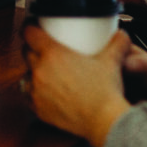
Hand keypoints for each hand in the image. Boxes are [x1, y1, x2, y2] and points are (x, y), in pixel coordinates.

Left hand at [22, 25, 132, 146]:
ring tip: (43, 71)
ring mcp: (37, 91)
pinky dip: (33, 92)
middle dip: (32, 48)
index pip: (29, 33)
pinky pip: (28, 96)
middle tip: (43, 48)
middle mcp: (40, 71)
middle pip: (26, 52)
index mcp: (53, 54)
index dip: (29, 26)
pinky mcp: (38, 109)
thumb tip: (121, 34)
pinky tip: (42, 91)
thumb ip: (117, 42)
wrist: (104, 121)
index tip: (33, 26)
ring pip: (25, 74)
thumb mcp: (112, 60)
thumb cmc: (105, 92)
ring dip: (32, 71)